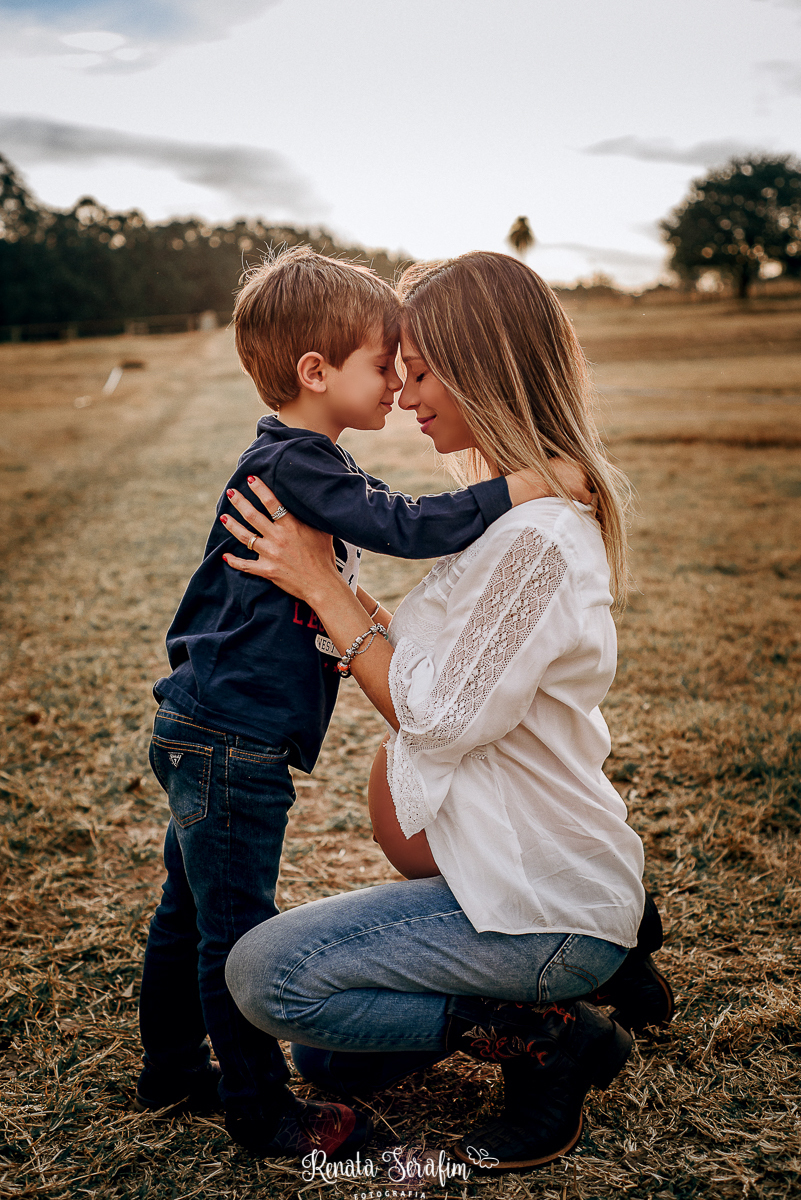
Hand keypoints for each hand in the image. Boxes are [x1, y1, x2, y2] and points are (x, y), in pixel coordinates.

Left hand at [221, 476, 338, 604]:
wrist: (322, 585)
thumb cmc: (324, 556)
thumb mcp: (322, 531)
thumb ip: (311, 516)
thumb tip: (310, 501)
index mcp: (291, 526)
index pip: (271, 502)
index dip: (259, 489)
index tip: (250, 479)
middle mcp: (278, 538)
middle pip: (252, 516)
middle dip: (239, 502)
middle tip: (230, 492)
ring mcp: (270, 554)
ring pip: (244, 537)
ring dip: (231, 525)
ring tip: (223, 517)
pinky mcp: (267, 570)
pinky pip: (245, 565)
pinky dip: (234, 561)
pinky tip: (225, 556)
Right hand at [507, 459, 592, 506]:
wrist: (536, 482)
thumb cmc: (541, 476)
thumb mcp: (554, 464)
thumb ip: (564, 466)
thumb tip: (568, 472)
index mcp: (573, 461)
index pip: (584, 471)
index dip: (579, 479)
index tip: (572, 484)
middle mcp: (580, 467)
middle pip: (588, 479)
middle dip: (582, 485)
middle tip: (571, 490)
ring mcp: (581, 478)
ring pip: (588, 488)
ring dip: (581, 492)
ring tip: (569, 495)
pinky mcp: (580, 489)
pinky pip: (588, 498)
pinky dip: (583, 501)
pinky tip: (574, 500)